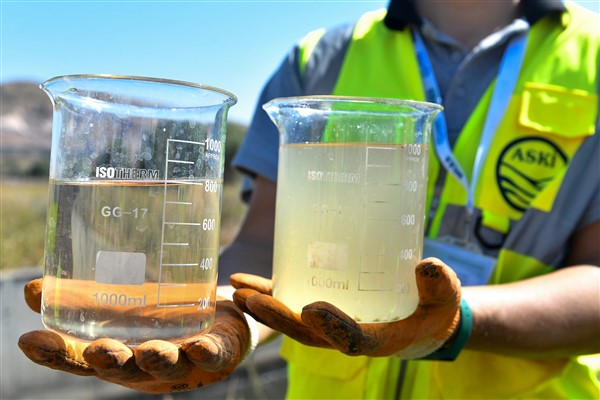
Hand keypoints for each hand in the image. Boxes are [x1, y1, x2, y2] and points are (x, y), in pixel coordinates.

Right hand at [18, 279, 250, 393]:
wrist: (223, 310)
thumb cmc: (165, 313)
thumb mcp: (123, 303)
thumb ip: (81, 299)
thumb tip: (31, 290)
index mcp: (121, 354)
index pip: (83, 359)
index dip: (58, 353)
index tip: (31, 340)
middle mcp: (148, 365)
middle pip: (126, 368)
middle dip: (111, 361)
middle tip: (96, 350)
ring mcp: (186, 362)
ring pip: (170, 364)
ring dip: (159, 358)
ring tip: (149, 349)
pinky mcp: (220, 353)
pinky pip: (215, 357)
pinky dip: (207, 353)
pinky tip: (200, 347)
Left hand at [231, 257, 460, 358]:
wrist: (423, 321)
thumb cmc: (435, 310)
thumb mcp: (446, 298)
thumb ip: (440, 284)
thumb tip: (427, 266)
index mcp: (379, 339)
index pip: (352, 339)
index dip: (332, 327)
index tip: (311, 310)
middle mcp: (348, 335)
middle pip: (309, 333)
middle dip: (279, 318)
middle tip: (251, 302)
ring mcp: (333, 324)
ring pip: (295, 321)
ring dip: (266, 308)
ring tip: (238, 290)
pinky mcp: (325, 309)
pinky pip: (294, 304)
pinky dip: (270, 295)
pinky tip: (246, 283)